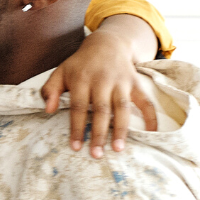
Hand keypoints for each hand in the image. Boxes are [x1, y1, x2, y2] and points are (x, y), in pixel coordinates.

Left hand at [42, 29, 158, 157]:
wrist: (107, 44)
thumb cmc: (80, 64)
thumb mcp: (60, 72)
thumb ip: (50, 90)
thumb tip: (48, 110)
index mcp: (81, 79)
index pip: (78, 107)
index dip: (76, 127)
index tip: (76, 146)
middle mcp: (102, 81)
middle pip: (100, 110)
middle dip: (98, 133)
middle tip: (96, 154)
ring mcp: (121, 82)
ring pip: (122, 108)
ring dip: (121, 129)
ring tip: (117, 149)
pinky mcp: (136, 83)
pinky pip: (145, 101)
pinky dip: (151, 117)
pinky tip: (152, 132)